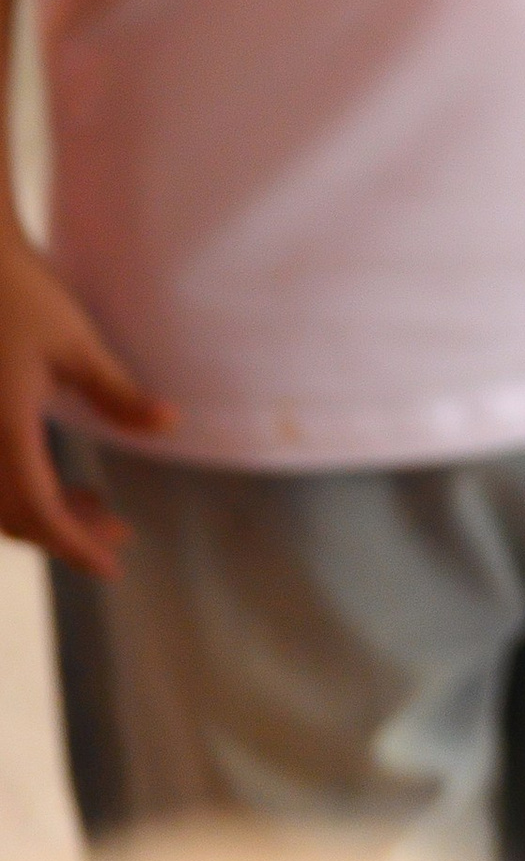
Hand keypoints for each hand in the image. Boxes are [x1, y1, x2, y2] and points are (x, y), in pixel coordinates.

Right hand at [0, 225, 171, 573]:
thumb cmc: (21, 295)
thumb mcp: (76, 344)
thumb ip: (119, 393)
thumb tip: (172, 425)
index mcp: (3, 427)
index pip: (36, 508)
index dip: (73, 544)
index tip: (111, 564)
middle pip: (13, 516)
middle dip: (65, 533)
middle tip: (118, 534)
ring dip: (44, 513)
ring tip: (98, 507)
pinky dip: (25, 491)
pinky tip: (62, 482)